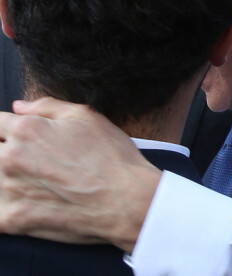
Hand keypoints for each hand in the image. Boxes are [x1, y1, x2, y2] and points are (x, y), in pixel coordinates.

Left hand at [0, 98, 160, 252]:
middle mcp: (10, 157)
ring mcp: (8, 190)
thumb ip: (47, 107)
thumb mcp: (86, 116)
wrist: (125, 199)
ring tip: (40, 181)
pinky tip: (34, 202)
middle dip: (8, 150)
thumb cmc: (110, 156)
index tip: (22, 137)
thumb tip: (19, 107)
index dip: (9, 128)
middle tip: (39, 161)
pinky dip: (10, 205)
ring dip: (8, 177)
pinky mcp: (12, 220)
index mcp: (26, 129)